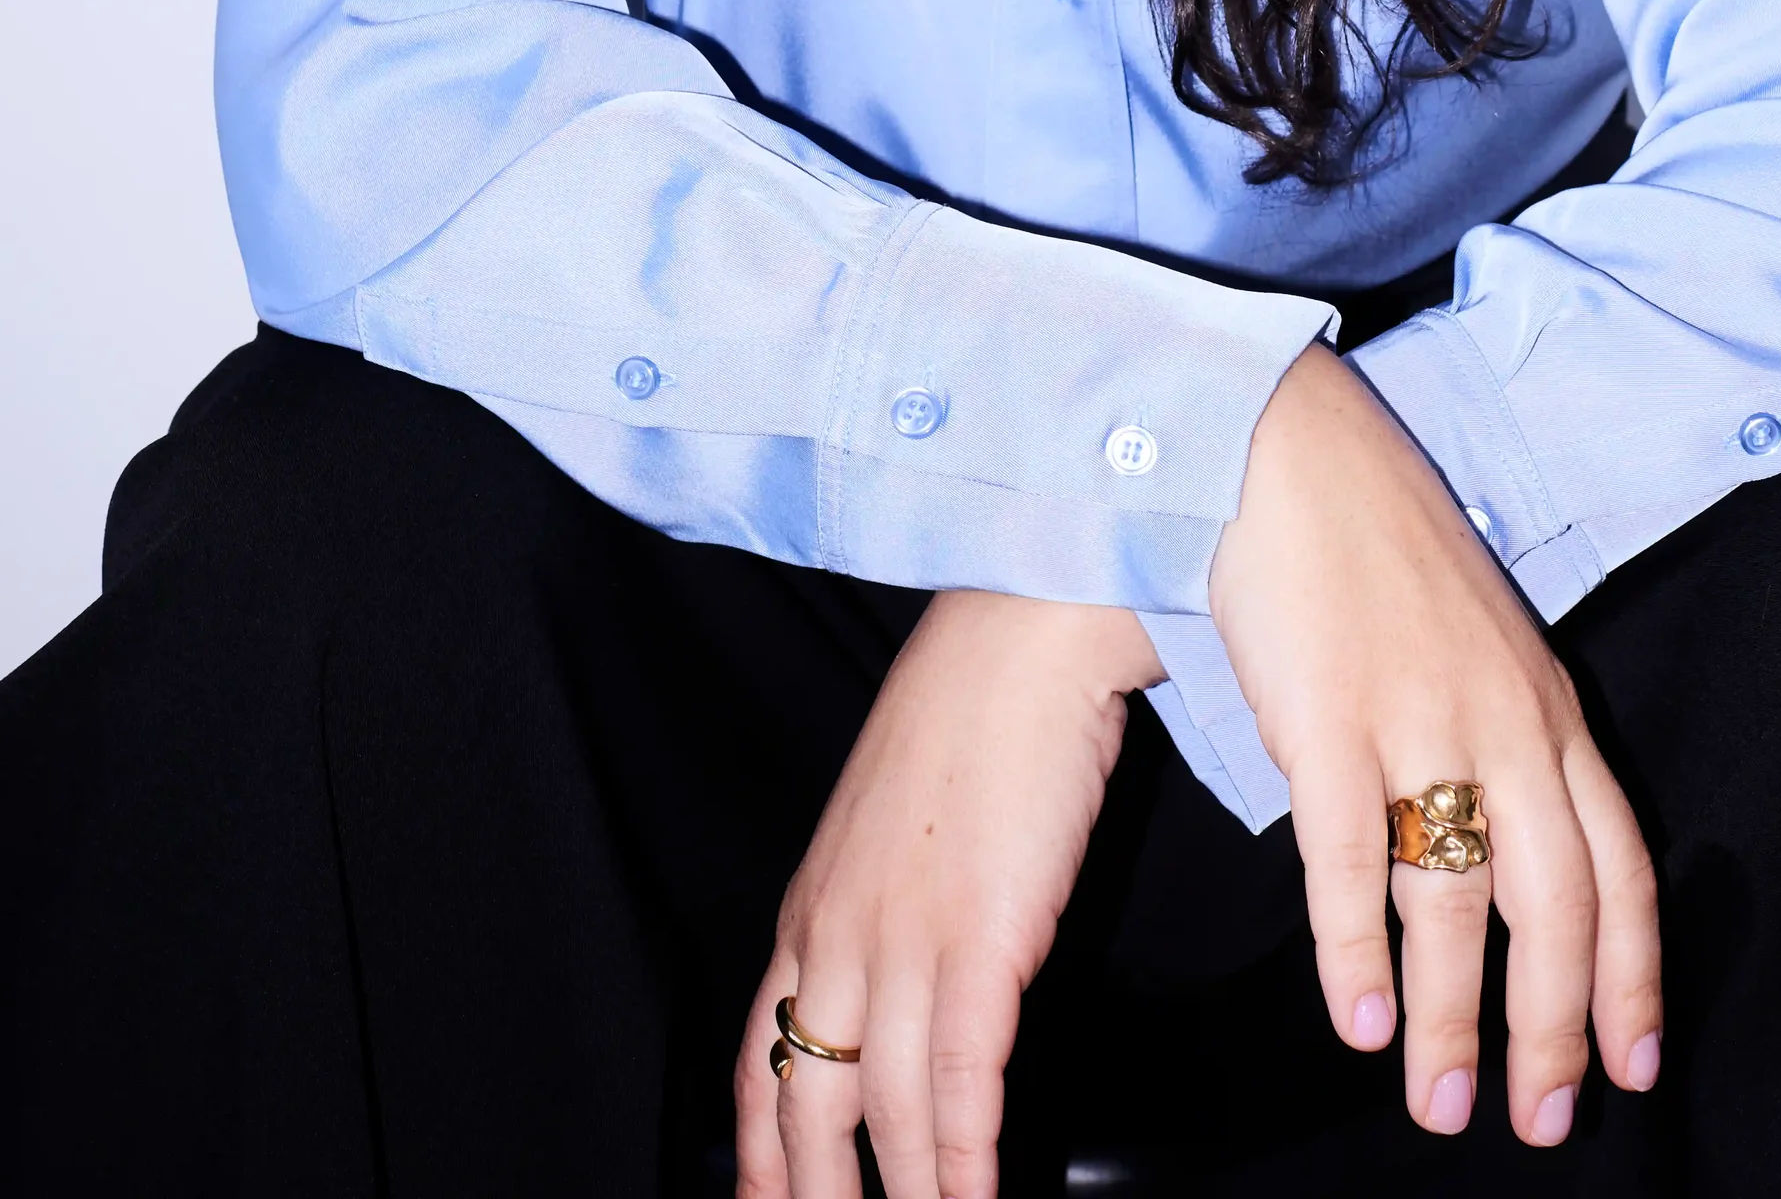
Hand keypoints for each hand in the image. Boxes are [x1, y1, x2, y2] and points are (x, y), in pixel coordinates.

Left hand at [734, 588, 1162, 1198]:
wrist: (1022, 637)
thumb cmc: (974, 712)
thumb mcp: (896, 820)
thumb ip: (884, 906)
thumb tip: (905, 978)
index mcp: (813, 905)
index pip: (758, 1057)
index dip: (758, 1150)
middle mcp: (840, 934)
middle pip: (806, 1104)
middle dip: (816, 1193)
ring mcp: (903, 941)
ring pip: (887, 1111)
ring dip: (910, 1194)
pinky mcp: (978, 940)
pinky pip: (962, 1081)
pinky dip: (965, 1158)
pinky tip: (973, 1196)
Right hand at [1208, 343, 1660, 1148]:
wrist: (1287, 446)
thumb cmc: (1376, 541)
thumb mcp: (1479, 635)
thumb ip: (1507, 732)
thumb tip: (1513, 850)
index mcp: (1545, 704)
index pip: (1618, 866)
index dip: (1629, 977)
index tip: (1630, 1069)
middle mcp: (1501, 719)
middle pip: (1553, 905)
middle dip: (1552, 1029)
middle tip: (1536, 1124)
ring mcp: (1416, 717)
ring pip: (1455, 901)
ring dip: (1451, 1019)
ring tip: (1440, 1105)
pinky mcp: (1328, 715)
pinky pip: (1353, 855)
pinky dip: (1358, 948)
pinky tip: (1357, 1017)